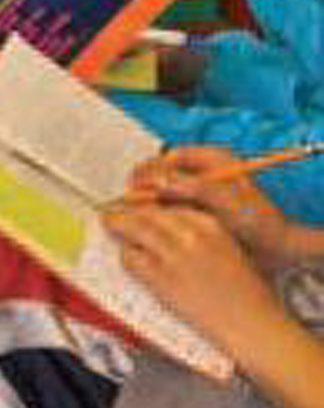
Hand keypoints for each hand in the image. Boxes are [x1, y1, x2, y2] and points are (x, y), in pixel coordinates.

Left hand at [103, 199, 287, 357]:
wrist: (254, 326)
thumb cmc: (247, 295)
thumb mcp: (227, 250)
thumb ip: (198, 234)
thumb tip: (164, 227)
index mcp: (209, 224)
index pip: (164, 202)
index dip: (144, 204)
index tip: (134, 206)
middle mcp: (190, 233)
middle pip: (143, 211)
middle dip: (125, 212)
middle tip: (113, 215)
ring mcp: (174, 254)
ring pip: (130, 228)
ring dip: (117, 228)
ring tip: (111, 228)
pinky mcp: (161, 278)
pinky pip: (130, 258)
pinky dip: (126, 258)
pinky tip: (130, 262)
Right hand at [127, 145, 295, 270]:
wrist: (275, 251)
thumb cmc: (257, 222)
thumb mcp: (225, 200)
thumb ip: (192, 186)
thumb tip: (158, 181)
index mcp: (213, 159)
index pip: (171, 156)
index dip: (151, 168)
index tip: (138, 184)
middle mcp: (202, 171)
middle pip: (162, 171)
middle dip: (145, 185)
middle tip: (131, 200)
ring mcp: (198, 191)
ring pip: (162, 190)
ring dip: (148, 200)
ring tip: (137, 214)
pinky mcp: (195, 211)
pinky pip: (168, 207)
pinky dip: (157, 214)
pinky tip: (151, 224)